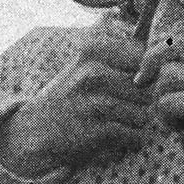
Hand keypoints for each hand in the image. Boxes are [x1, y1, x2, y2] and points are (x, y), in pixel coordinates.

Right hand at [0, 19, 153, 176]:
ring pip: (144, 113)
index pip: (144, 58)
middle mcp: (91, 74)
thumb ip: (115, 49)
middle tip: (128, 109)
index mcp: (91, 51)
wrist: (34, 131)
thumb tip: (149, 43)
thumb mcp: (84, 62)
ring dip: (138, 123)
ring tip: (121, 123)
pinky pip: (135, 135)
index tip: (136, 84)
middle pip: (146, 88)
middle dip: (144, 102)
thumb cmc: (68, 96)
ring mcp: (93, 103)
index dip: (146, 74)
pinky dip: (133, 140)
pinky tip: (120, 138)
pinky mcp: (95, 131)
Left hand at [135, 5, 183, 183]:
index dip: (166, 38)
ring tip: (178, 117)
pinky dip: (167, 118)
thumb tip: (149, 46)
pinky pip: (167, 100)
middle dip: (151, 61)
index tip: (152, 62)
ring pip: (167, 74)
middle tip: (142, 82)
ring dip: (161, 99)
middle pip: (176, 42)